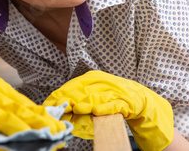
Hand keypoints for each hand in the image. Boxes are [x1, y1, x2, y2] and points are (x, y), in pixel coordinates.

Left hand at [43, 70, 173, 149]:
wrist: (139, 97)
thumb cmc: (112, 95)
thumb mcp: (94, 92)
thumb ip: (78, 97)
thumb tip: (58, 105)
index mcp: (93, 77)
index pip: (73, 84)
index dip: (61, 94)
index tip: (49, 104)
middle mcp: (103, 82)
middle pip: (83, 90)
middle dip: (70, 99)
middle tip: (59, 108)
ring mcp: (114, 92)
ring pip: (97, 97)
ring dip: (86, 103)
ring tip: (76, 108)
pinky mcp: (124, 103)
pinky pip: (113, 105)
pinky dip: (105, 108)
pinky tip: (96, 111)